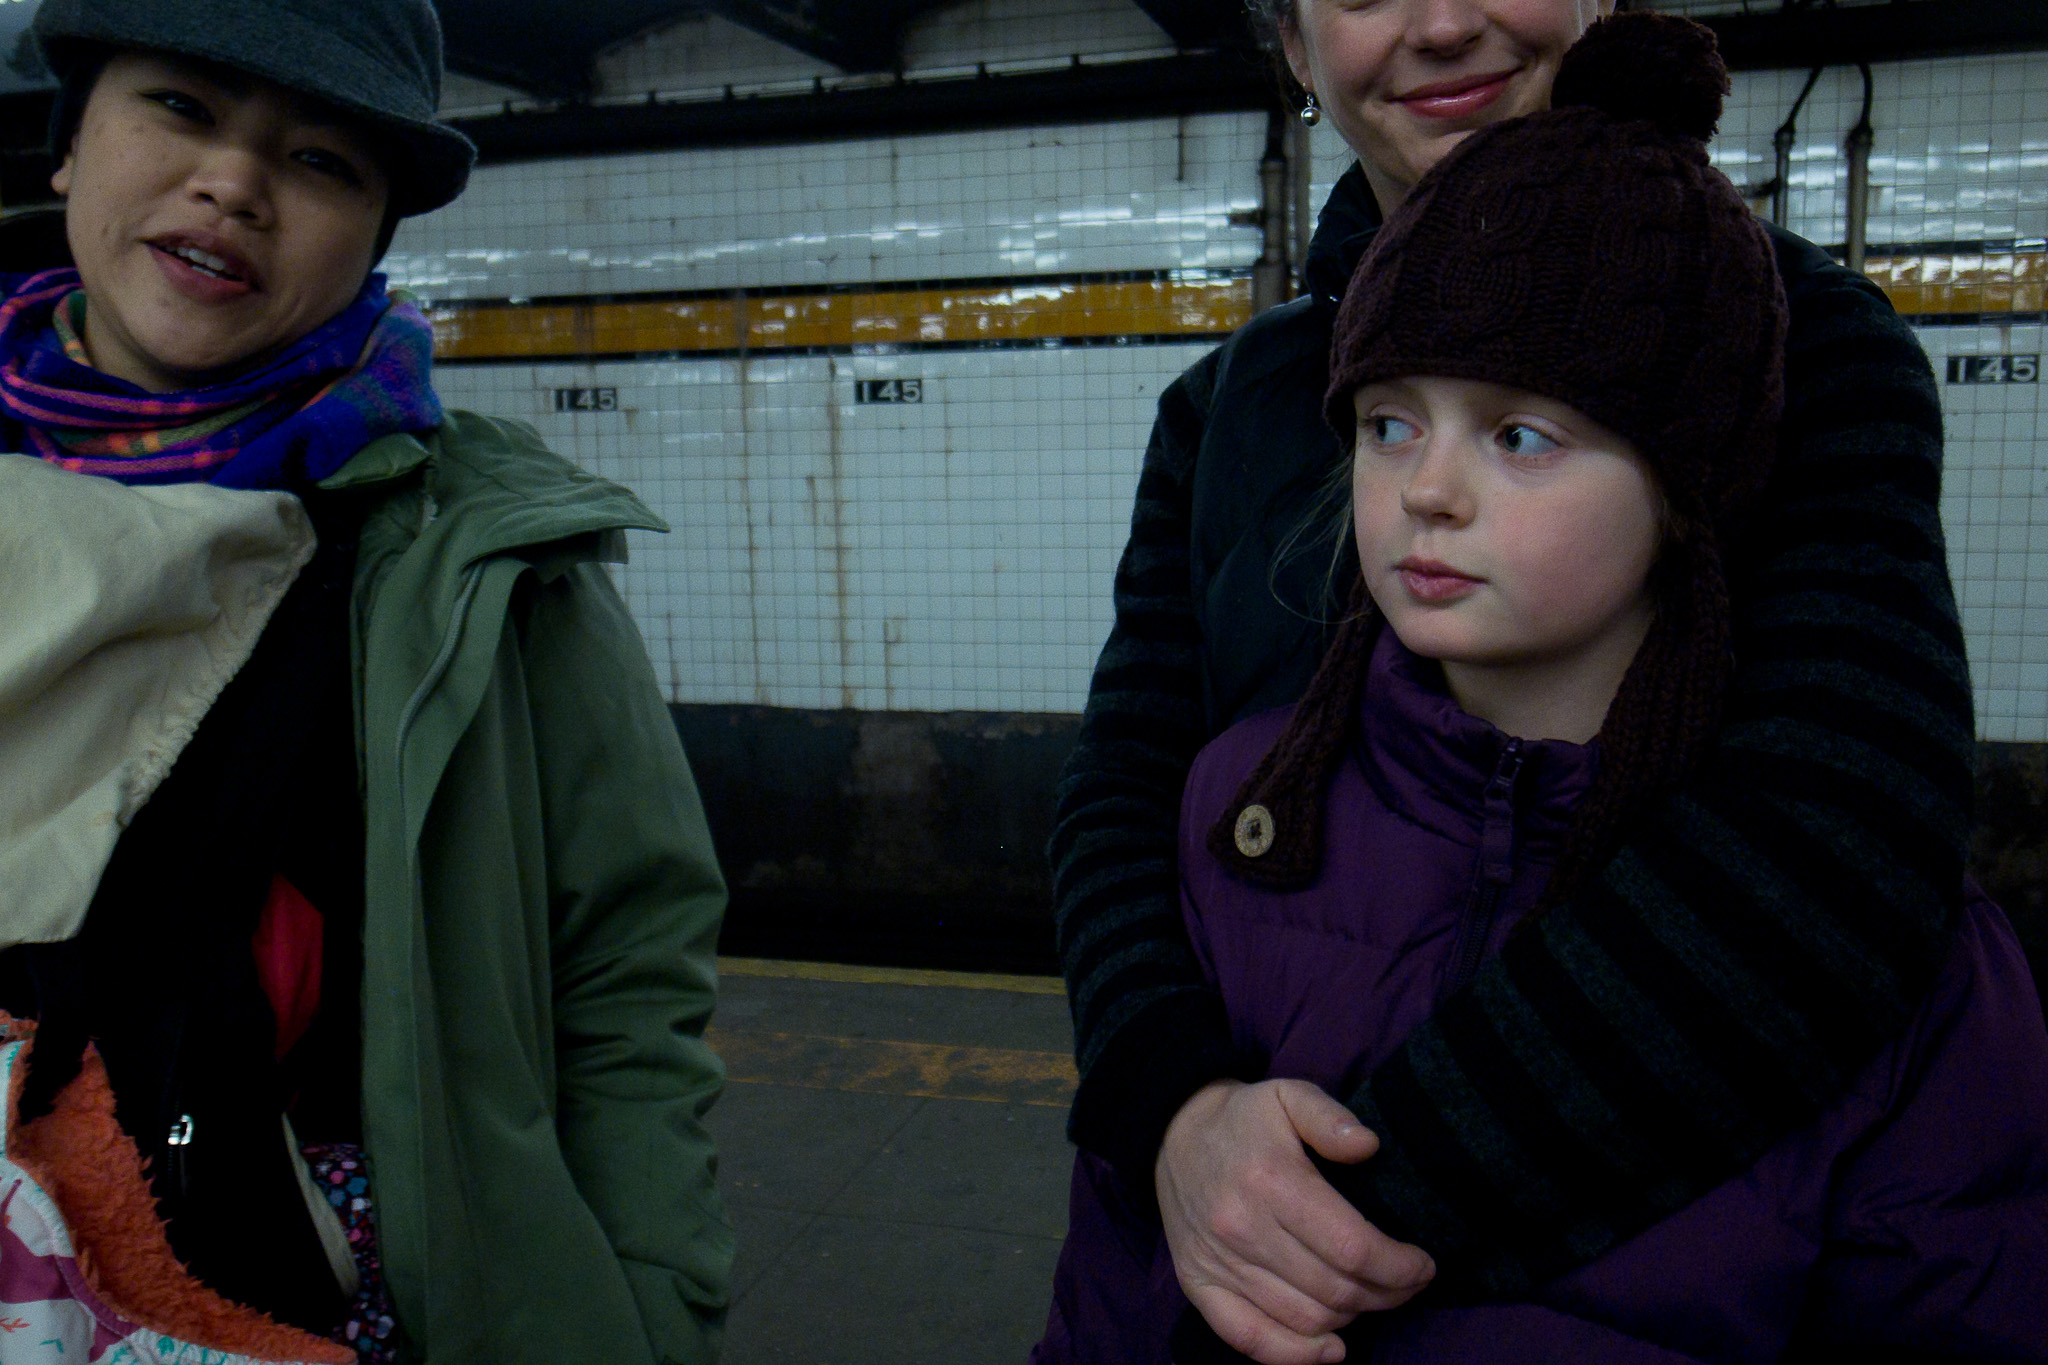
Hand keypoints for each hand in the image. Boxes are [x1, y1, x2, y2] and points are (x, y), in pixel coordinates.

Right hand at [1156, 1079, 1435, 1364]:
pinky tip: (1332, 1348)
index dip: (1398, 1266)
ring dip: (1353, 1318)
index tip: (1423, 1264)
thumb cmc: (1243, 1118)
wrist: (1173, 1134)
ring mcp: (1218, 1262)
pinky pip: (1251, 1338)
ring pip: (1304, 1318)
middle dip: (1388, 1294)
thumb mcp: (1288, 1094)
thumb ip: (1330, 1116)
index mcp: (1270, 1180)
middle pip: (1335, 1289)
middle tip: (1409, 1283)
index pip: (1351, 1246)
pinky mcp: (1198, 1286)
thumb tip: (1369, 1146)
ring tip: (1374, 1297)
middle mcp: (1241, 1227)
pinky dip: (1297, 1354)